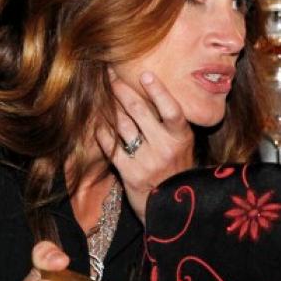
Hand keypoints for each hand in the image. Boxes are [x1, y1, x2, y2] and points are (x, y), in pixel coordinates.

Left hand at [96, 70, 193, 223]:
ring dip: (109, 107)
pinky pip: (111, 145)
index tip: (145, 74)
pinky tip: (99, 123)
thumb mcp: (182, 145)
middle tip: (111, 75)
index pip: (172, 110)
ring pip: (122, 125)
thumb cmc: (175, 169)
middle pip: (139, 111)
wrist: (172, 206)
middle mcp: (166, 148)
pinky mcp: (130, 173)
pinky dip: (103, 131)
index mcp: (182, 138)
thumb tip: (149, 90)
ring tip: (103, 94)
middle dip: (122, 90)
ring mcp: (147, 161)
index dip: (158, 92)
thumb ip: (170, 123)